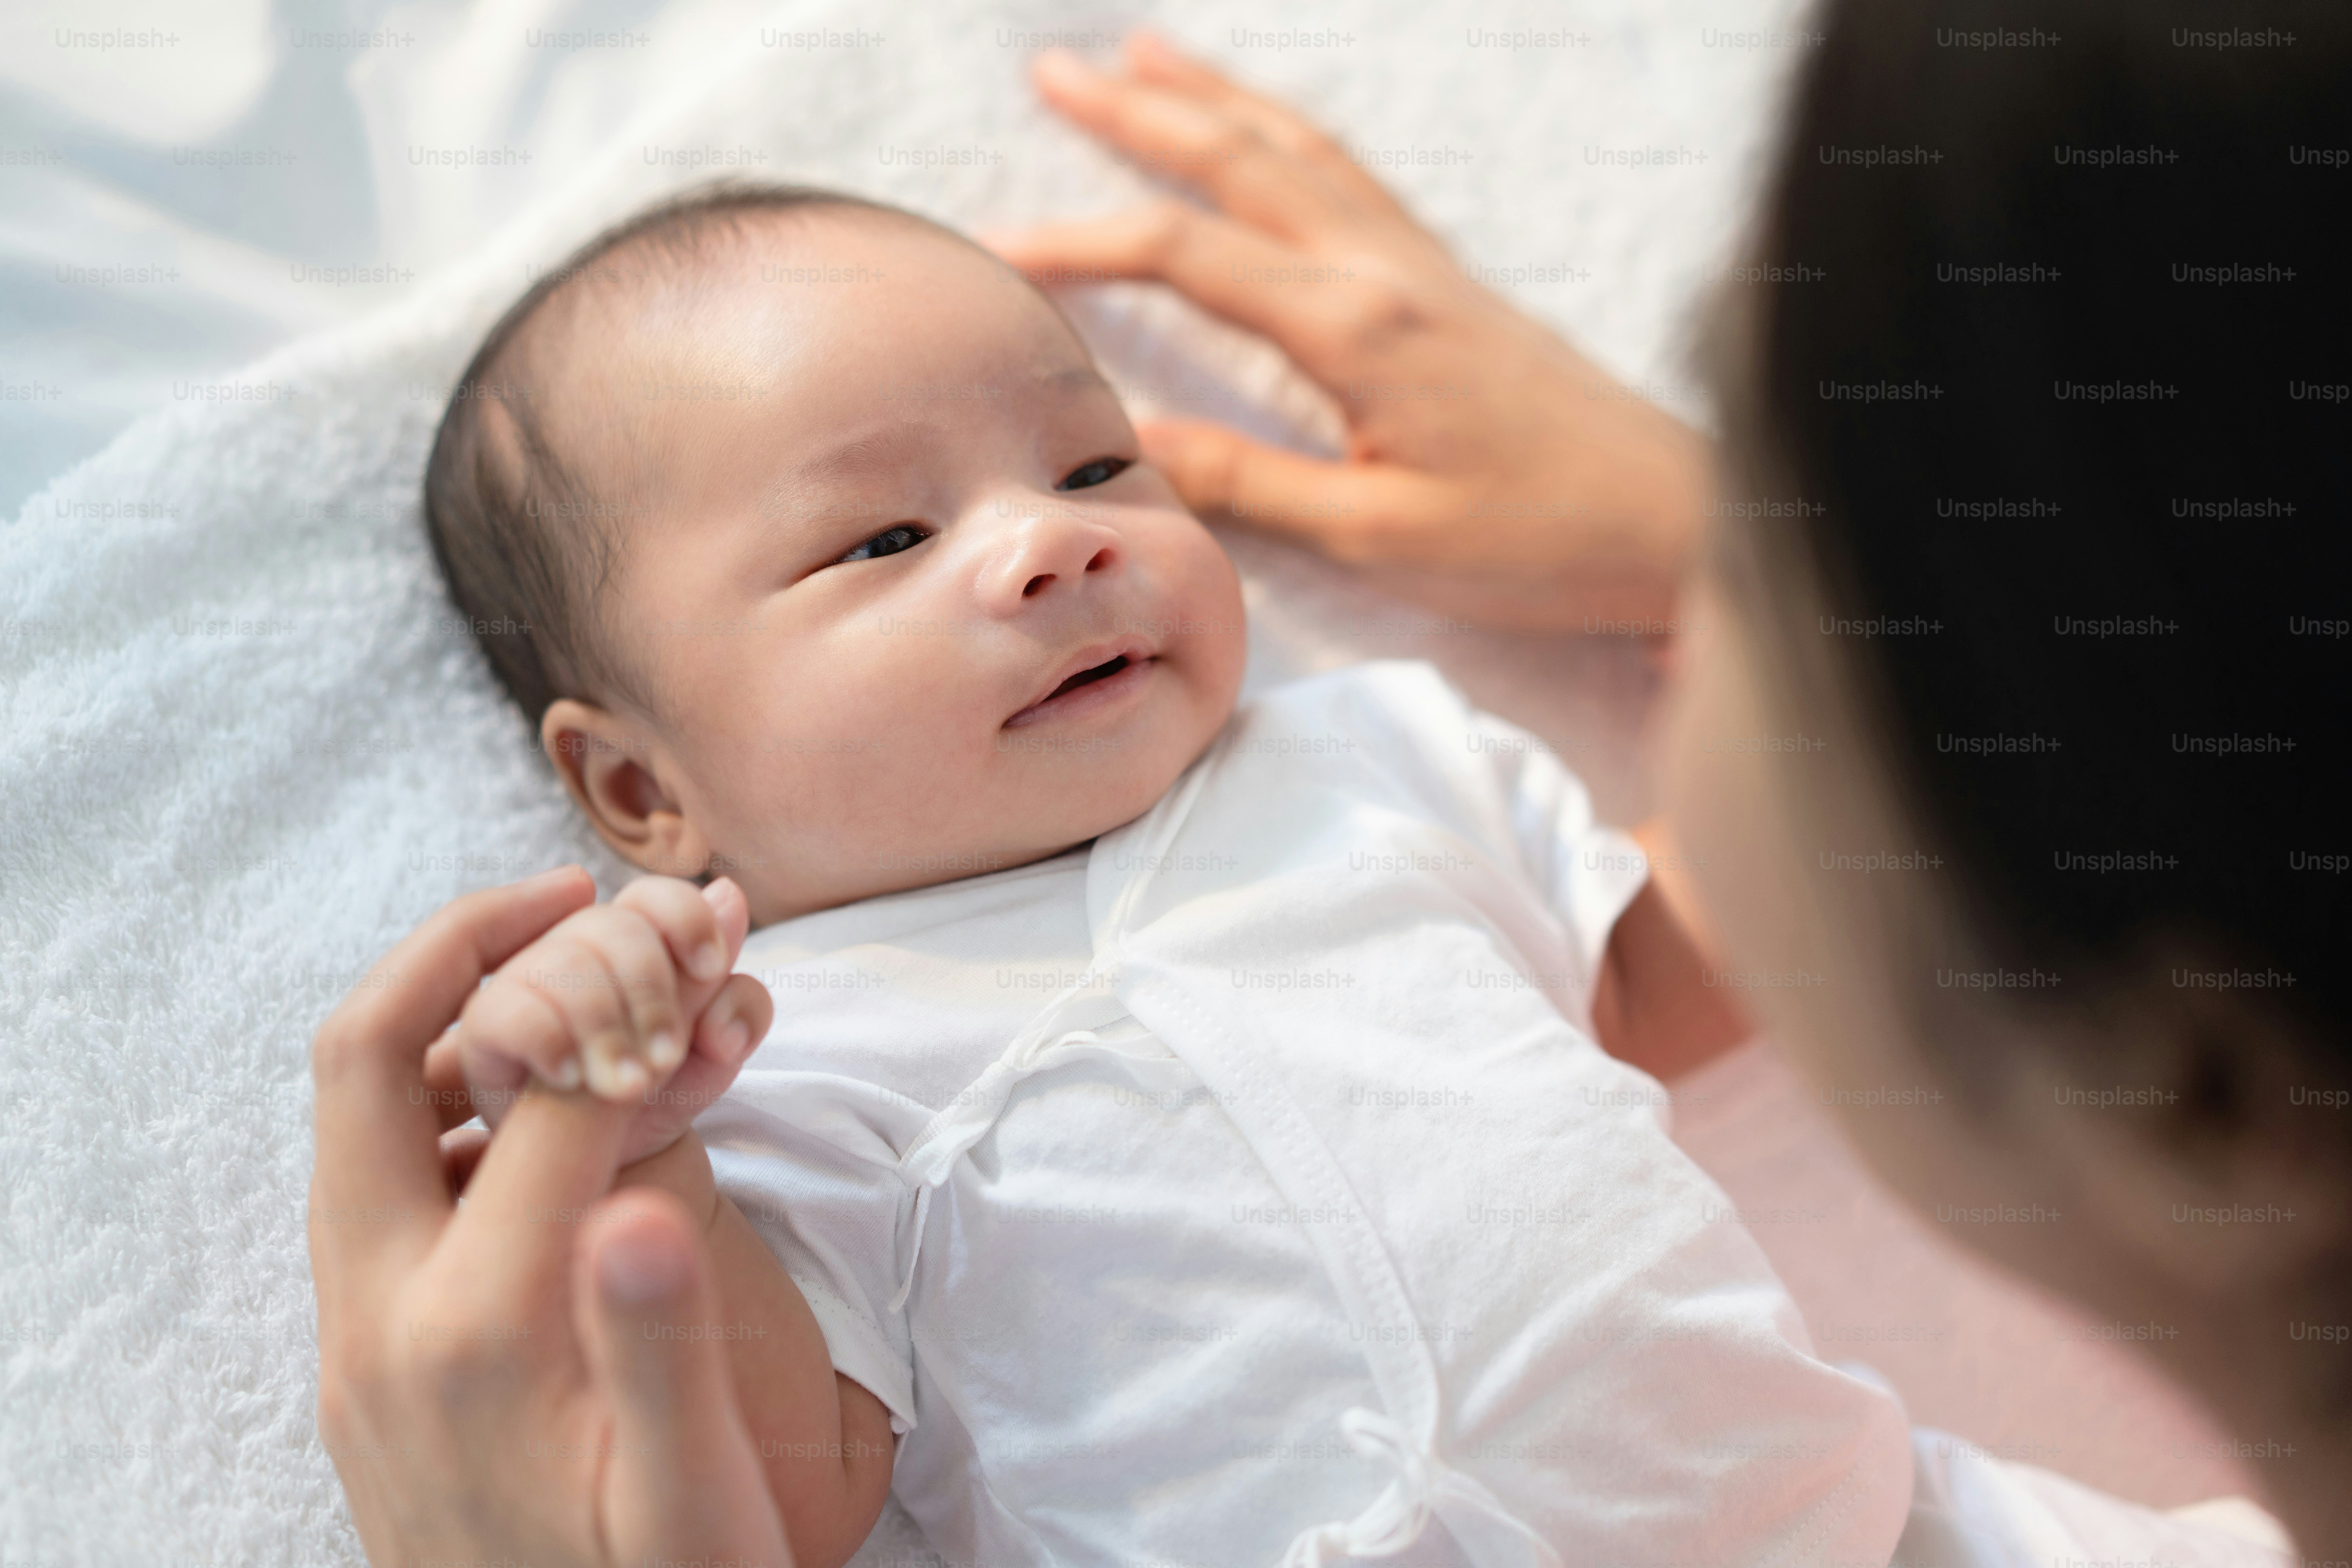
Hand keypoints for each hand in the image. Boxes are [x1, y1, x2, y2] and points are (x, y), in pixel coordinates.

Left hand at [308, 867, 792, 1567]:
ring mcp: (359, 1339)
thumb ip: (659, 1349)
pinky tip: (541, 1108)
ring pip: (359, 1118)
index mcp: (479, 1330)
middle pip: (366, 1061)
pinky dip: (448, 1106)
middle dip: (468, 945)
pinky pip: (379, 1186)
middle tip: (576, 891)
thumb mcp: (692, 1501)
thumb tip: (641, 1203)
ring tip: (565, 968)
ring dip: (449, 1018)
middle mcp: (384, 1318)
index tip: (710, 938)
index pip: (550, 1095)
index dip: (639, 994)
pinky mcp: (368, 1360)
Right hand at [436, 874, 773, 1167]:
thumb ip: (733, 992)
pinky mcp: (485, 1024)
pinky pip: (510, 1008)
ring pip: (567, 962)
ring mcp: (525, 980)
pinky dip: (550, 1040)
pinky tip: (573, 1077)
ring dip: (609, 1027)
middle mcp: (576, 946)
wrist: (602, 1166)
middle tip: (667, 1059)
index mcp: (634, 942)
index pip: (655, 897)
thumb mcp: (711, 1055)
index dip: (687, 920)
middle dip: (654, 993)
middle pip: (615, 925)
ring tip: (630, 1086)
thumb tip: (731, 901)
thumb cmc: (656, 1096)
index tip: (713, 969)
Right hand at [989, 33, 1711, 632]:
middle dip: (1138, 113)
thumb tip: (1129, 440)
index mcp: (1357, 326)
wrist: (1677, 524)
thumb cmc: (1539, 540)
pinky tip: (1269, 132)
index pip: (1185, 255)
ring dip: (1216, 99)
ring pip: (1300, 151)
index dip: (1083, 244)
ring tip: (1144, 57)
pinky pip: (1353, 178)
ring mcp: (1425, 268)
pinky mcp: (1452, 286)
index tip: (1001, 252)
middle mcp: (1388, 271)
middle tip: (1055, 74)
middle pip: (1240, 161)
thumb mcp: (1377, 535)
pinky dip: (1291, 136)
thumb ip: (1248, 483)